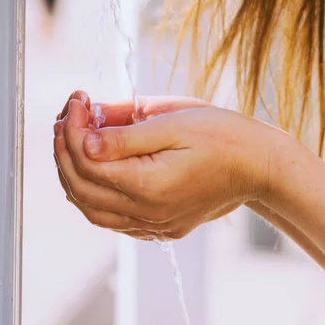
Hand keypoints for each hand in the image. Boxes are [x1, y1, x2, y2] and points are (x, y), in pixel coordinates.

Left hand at [53, 92, 271, 239]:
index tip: (77, 99)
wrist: (260, 165)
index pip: (87, 161)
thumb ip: (125, 136)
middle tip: (67, 115)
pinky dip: (91, 192)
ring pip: (91, 208)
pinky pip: (111, 217)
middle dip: (64, 149)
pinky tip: (92, 166)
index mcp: (148, 186)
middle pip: (81, 188)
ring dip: (72, 173)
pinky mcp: (160, 225)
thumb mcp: (173, 123)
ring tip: (71, 137)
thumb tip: (84, 140)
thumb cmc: (222, 135)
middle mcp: (146, 213)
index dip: (73, 128)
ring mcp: (153, 224)